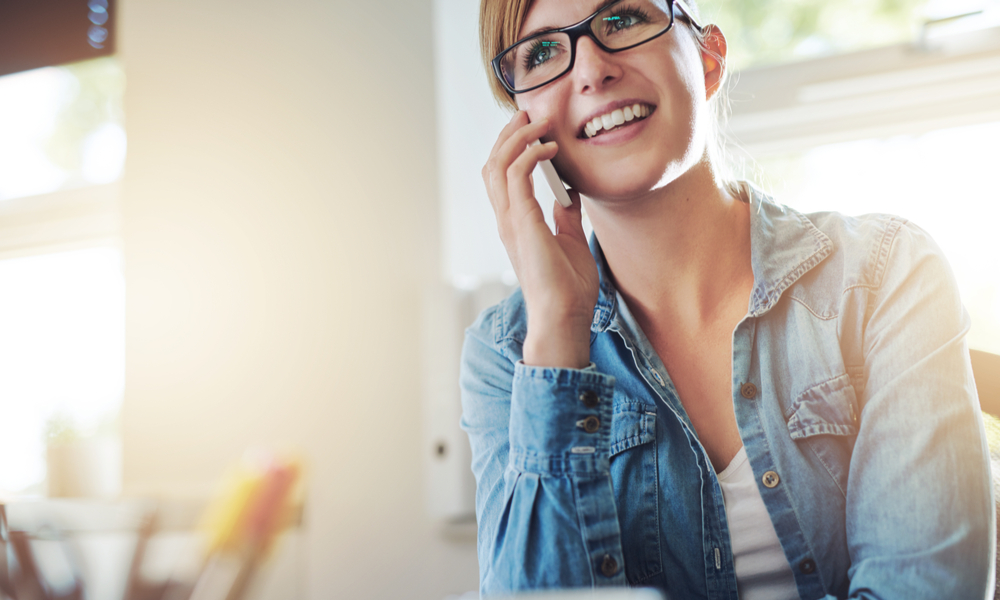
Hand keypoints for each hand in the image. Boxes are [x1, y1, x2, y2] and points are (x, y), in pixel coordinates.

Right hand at [481, 111, 599, 368]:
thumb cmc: (568, 289)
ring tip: (539, 122)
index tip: (533, 128)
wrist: (565, 317)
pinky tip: (550, 148)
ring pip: (498, 165)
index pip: (502, 175)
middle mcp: (507, 219)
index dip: (512, 147)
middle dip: (509, 134)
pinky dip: (530, 155)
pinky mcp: (523, 224)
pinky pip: (518, 177)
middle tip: (530, 113)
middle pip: (493, 164)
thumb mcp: (571, 242)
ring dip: (517, 138)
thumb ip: (565, 218)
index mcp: (515, 223)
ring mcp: (511, 222)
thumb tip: (569, 196)